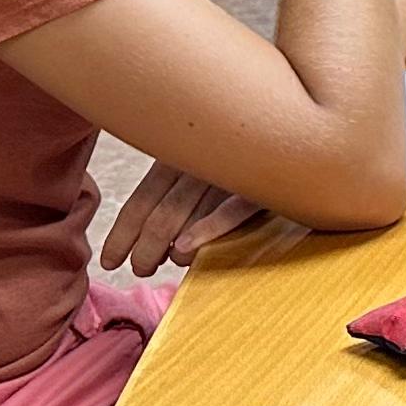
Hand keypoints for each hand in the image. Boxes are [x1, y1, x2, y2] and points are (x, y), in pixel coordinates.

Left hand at [98, 163, 263, 274]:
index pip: (141, 199)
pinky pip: (230, 210)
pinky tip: (185, 249)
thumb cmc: (250, 154)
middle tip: (141, 269)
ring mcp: (229, 173)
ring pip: (183, 216)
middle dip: (142, 250)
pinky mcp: (261, 186)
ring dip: (163, 249)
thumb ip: (180, 189)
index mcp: (181, 154)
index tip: (110, 261)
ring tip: (157, 266)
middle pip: (158, 215)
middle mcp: (200, 162)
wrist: (295, 137)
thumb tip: (154, 236)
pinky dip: (206, 230)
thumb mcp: (205, 161)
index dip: (121, 234)